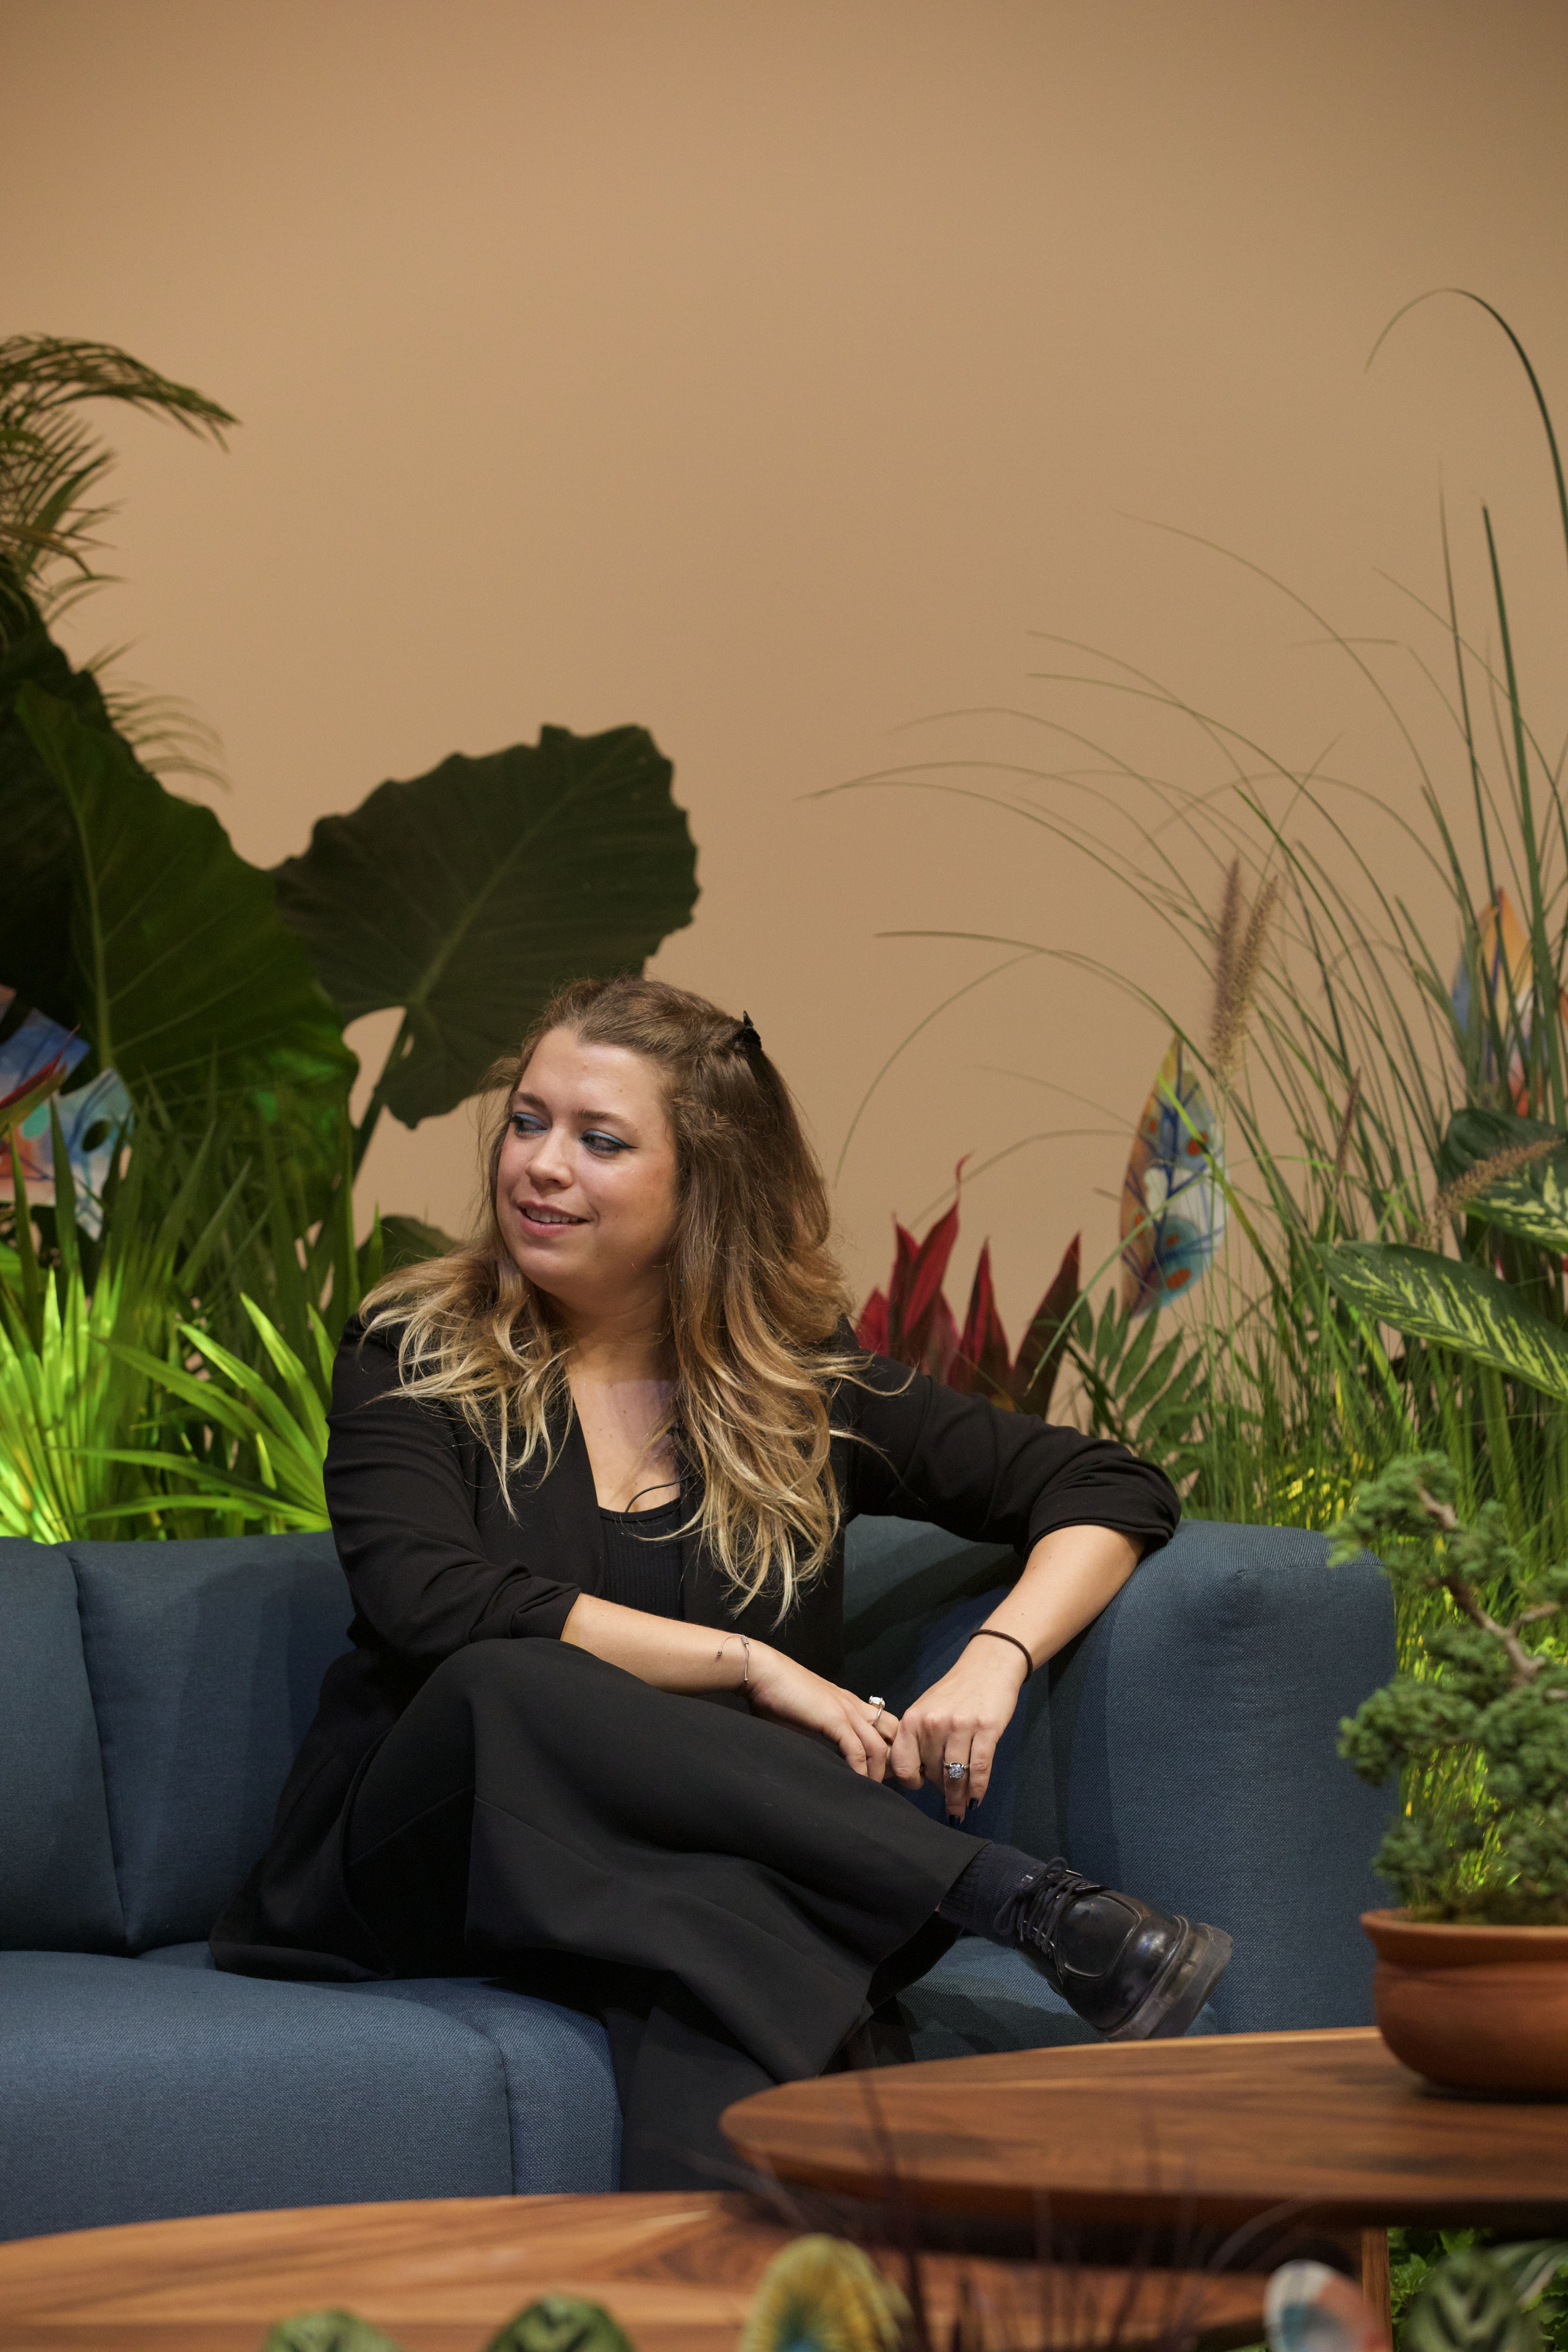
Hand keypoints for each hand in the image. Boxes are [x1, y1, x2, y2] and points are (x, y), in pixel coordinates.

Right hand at [746, 1646, 901, 1778]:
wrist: (764, 1673)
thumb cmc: (778, 1695)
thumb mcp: (808, 1717)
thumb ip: (822, 1733)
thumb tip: (826, 1758)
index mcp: (850, 1704)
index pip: (885, 1725)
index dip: (890, 1748)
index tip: (883, 1772)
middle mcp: (855, 1706)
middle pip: (892, 1733)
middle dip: (894, 1760)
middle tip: (885, 1783)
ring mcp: (846, 1711)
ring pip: (878, 1746)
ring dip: (879, 1772)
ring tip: (872, 1792)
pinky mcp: (834, 1719)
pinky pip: (856, 1750)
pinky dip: (861, 1770)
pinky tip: (857, 1784)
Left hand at [889, 1638, 1029, 1820]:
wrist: (987, 1667)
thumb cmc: (954, 1692)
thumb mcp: (925, 1709)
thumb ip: (917, 1739)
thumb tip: (919, 1776)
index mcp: (913, 1719)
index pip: (902, 1764)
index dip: (910, 1781)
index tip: (920, 1786)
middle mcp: (933, 1724)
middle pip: (932, 1774)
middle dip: (940, 1790)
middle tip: (948, 1799)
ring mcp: (960, 1727)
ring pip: (955, 1776)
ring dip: (958, 1798)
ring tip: (960, 1811)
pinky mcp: (986, 1729)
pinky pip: (979, 1769)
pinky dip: (977, 1789)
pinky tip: (976, 1800)